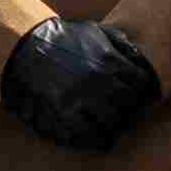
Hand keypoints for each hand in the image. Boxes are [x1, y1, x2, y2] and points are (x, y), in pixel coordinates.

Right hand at [0, 19, 160, 151]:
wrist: (28, 46)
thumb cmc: (63, 37)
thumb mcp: (94, 30)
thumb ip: (120, 43)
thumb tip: (142, 59)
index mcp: (109, 59)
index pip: (141, 82)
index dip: (141, 89)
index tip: (137, 94)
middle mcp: (99, 80)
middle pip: (129, 104)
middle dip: (129, 108)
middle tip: (125, 112)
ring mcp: (82, 98)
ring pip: (113, 121)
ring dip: (115, 125)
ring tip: (114, 127)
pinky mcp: (64, 112)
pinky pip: (88, 134)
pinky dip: (97, 139)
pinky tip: (100, 139)